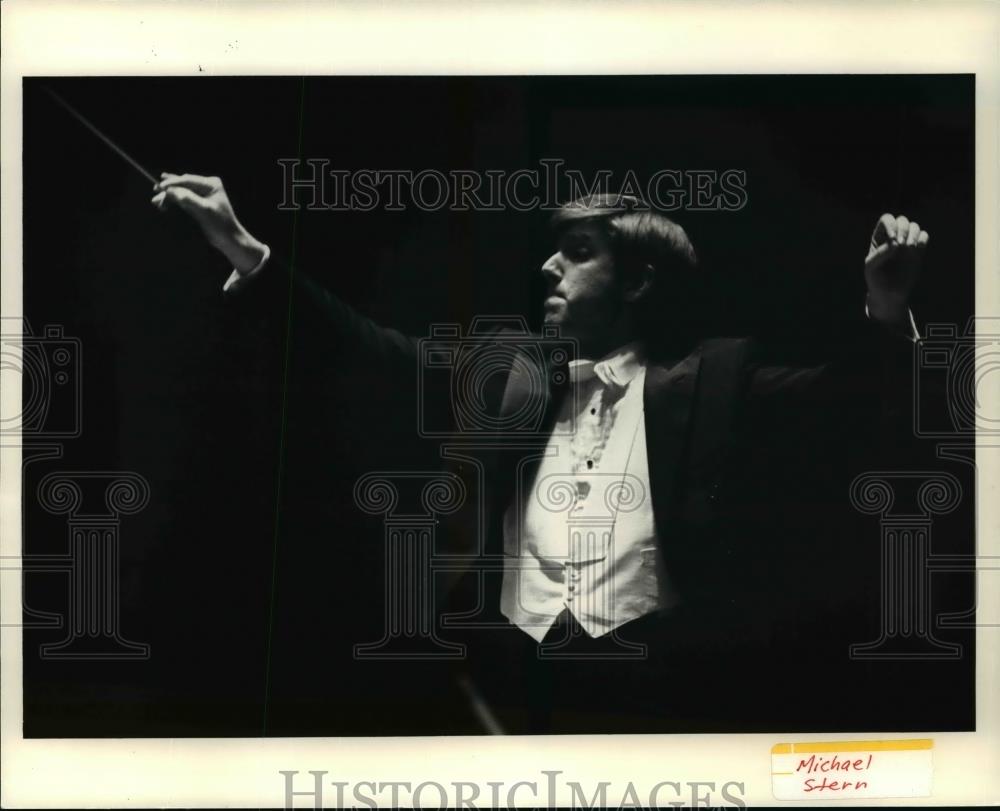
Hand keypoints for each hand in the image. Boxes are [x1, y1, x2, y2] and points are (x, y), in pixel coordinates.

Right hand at [151, 173, 266, 273]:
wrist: (229, 239)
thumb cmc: (220, 224)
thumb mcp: (203, 210)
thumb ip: (187, 198)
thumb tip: (170, 190)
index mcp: (211, 184)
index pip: (188, 180)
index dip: (172, 183)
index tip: (159, 187)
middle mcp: (207, 186)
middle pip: (183, 185)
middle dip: (169, 190)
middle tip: (155, 192)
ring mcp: (203, 194)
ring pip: (182, 192)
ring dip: (170, 196)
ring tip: (156, 201)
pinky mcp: (199, 203)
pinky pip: (184, 199)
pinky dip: (174, 201)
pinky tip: (164, 203)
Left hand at [864, 212, 927, 327]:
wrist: (889, 294)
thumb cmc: (876, 279)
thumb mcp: (871, 267)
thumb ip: (880, 253)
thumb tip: (896, 243)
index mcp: (879, 238)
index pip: (887, 219)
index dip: (892, 224)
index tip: (893, 238)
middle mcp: (893, 237)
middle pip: (902, 219)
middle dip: (903, 229)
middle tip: (901, 246)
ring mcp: (906, 243)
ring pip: (914, 226)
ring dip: (913, 235)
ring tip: (908, 249)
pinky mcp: (917, 250)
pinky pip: (924, 235)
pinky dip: (921, 240)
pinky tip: (915, 251)